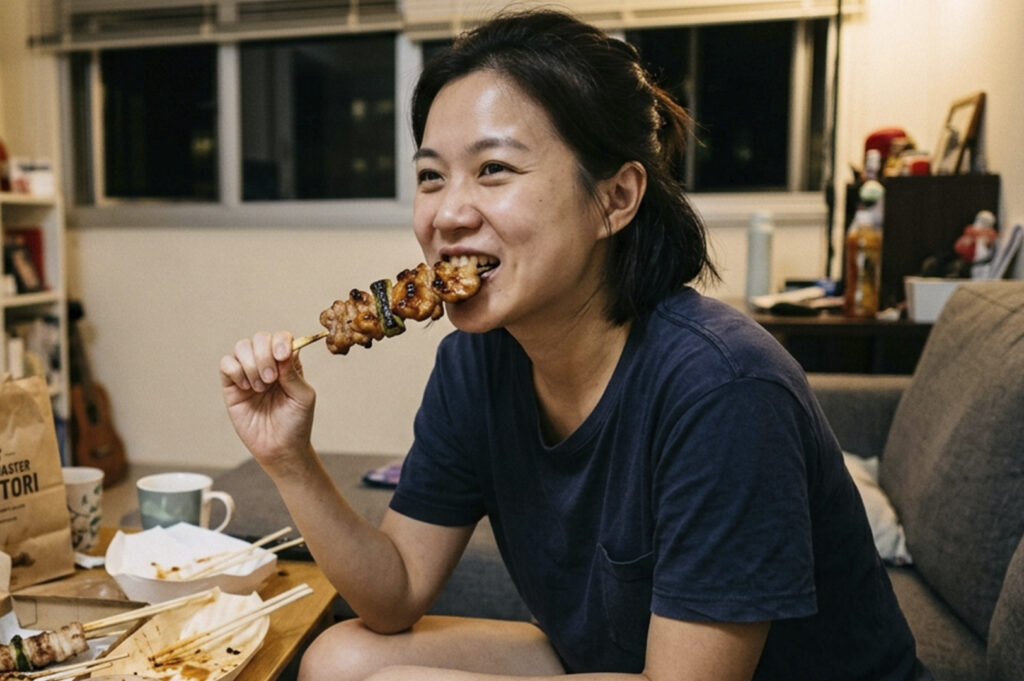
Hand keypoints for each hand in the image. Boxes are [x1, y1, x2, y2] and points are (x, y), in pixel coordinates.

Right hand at [219, 330, 316, 467]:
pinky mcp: (232, 386)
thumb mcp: (303, 396)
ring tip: (260, 387)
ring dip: (251, 365)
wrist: (280, 449)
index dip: (280, 341)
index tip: (282, 355)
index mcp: (288, 363)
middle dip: (264, 356)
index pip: (281, 338)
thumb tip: (283, 351)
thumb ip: (293, 373)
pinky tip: (246, 388)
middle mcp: (268, 364)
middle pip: (260, 338)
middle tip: (271, 380)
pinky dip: (235, 371)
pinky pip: (226, 364)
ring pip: (242, 347)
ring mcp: (248, 373)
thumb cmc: (296, 423)